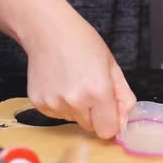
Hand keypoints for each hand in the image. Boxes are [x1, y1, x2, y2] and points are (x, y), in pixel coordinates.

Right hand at [23, 12, 135, 139]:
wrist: (48, 30)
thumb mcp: (112, 67)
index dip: (110, 122)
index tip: (108, 110)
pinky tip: (59, 83)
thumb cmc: (83, 43)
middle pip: (90, 127)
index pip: (107, 131)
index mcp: (98, 91)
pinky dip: (60, 104)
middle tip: (88, 86)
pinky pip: (56, 114)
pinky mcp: (38, 102)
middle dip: (94, 114)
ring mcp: (54, 103)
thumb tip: (123, 124)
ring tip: (72, 81)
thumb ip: (123, 98)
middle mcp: (75, 101)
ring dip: (76, 108)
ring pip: (73, 120)